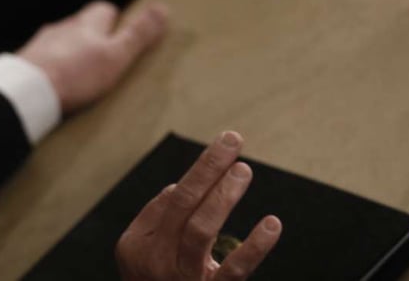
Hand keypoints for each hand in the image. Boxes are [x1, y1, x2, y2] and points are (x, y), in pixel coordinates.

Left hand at [16, 0, 167, 114]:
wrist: (27, 91)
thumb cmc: (74, 74)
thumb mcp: (116, 56)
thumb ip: (137, 35)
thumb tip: (162, 9)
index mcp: (86, 24)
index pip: (104, 10)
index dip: (116, 20)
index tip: (124, 31)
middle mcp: (62, 28)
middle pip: (81, 25)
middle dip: (92, 37)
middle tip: (105, 56)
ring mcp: (41, 44)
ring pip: (61, 42)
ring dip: (70, 52)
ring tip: (80, 73)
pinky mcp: (26, 62)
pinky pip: (43, 60)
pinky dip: (52, 67)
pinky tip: (55, 83)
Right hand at [115, 131, 281, 280]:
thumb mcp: (140, 257)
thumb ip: (156, 219)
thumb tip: (182, 187)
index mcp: (137, 246)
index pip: (172, 200)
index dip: (201, 171)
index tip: (225, 148)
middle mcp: (155, 261)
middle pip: (184, 204)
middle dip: (209, 168)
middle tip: (233, 140)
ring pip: (201, 230)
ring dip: (224, 196)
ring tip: (243, 170)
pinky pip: (234, 271)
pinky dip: (255, 246)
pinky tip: (272, 223)